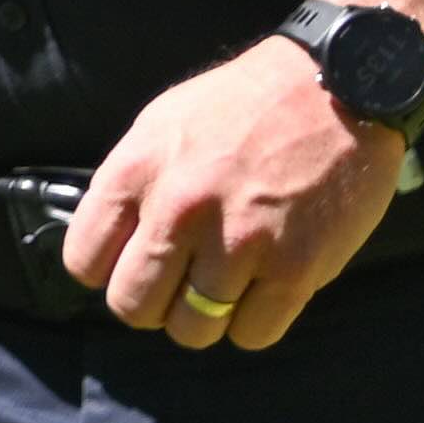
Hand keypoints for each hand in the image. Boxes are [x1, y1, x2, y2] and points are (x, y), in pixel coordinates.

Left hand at [62, 33, 409, 353]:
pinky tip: (264, 289)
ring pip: (192, 330)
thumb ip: (131, 187)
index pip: (84, 261)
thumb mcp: (163, 125)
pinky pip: (252, 335)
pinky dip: (254, 323)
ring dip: (206, 318)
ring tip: (226, 285)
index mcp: (137, 172)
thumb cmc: (246, 106)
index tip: (134, 262)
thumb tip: (111, 246)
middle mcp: (179, 210)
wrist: (340, 87)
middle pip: (133, 306)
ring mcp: (239, 242)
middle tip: (180, 284)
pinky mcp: (294, 268)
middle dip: (153, 304)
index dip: (108, 271)